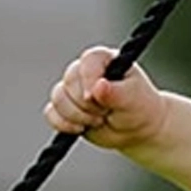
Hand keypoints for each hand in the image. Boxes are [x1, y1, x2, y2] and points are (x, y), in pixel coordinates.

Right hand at [45, 46, 165, 150]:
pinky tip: (81, 128)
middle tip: (106, 113)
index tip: (94, 97)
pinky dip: (64, 124)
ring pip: (58, 98)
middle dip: (87, 104)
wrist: (136, 129)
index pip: (88, 60)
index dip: (88, 78)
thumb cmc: (139, 107)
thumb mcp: (133, 99)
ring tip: (99, 121)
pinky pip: (51, 113)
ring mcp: (73, 90)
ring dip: (77, 115)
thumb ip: (116, 93)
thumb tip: (99, 85)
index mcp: (104, 60)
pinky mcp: (64, 108)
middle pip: (69, 82)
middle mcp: (85, 71)